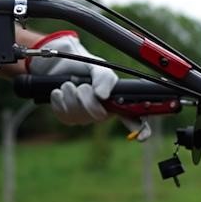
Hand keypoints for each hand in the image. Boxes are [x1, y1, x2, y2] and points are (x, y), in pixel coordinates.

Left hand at [28, 33, 150, 138]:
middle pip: (98, 116)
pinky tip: (60, 92)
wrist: (60, 64)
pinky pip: (64, 115)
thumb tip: (102, 96)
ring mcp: (85, 117)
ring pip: (78, 115)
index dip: (141, 130)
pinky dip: (59, 99)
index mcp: (116, 102)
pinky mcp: (68, 118)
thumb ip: (105, 78)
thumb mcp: (99, 68)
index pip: (133, 119)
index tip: (141, 137)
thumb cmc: (86, 67)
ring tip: (69, 84)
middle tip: (84, 86)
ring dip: (71, 95)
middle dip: (87, 98)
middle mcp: (102, 113)